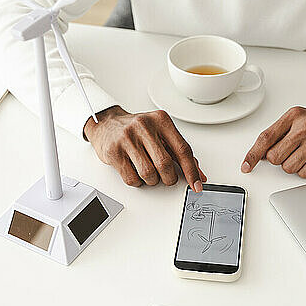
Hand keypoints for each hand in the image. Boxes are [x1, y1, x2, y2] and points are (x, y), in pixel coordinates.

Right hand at [84, 106, 206, 190]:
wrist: (107, 123)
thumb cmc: (137, 130)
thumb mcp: (161, 134)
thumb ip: (179, 152)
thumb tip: (198, 174)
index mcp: (161, 120)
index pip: (183, 150)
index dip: (191, 171)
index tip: (197, 184)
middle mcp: (144, 126)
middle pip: (165, 164)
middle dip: (169, 178)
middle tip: (167, 178)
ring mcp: (127, 138)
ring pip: (149, 173)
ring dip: (153, 180)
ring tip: (150, 173)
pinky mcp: (113, 151)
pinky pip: (132, 178)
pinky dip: (138, 182)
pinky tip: (136, 172)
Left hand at [241, 106, 305, 177]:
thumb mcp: (303, 119)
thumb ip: (281, 133)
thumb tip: (262, 153)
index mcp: (294, 115)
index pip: (265, 137)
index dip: (253, 154)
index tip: (246, 165)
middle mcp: (304, 126)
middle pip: (275, 157)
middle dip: (281, 160)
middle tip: (294, 153)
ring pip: (288, 167)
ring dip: (296, 166)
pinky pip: (304, 173)